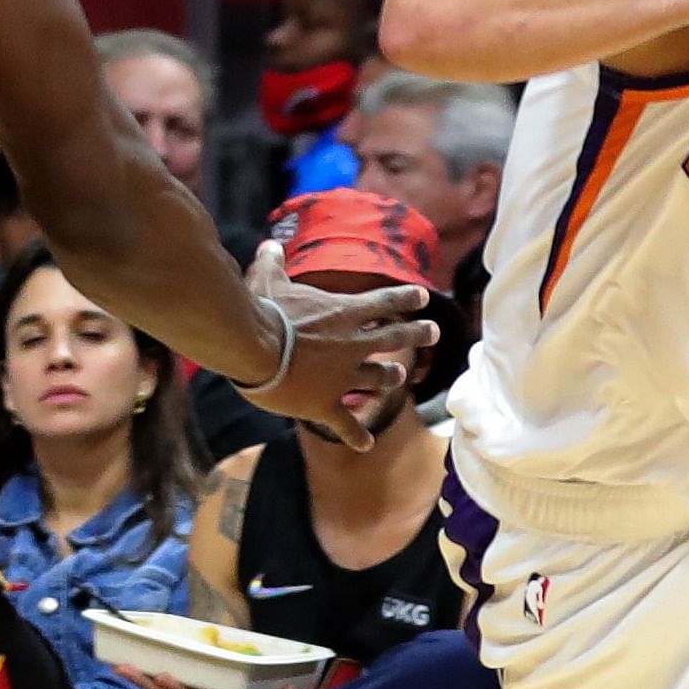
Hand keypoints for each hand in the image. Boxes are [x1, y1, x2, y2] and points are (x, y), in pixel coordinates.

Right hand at [235, 238, 437, 448]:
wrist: (254, 348)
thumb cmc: (261, 311)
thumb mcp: (266, 280)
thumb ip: (273, 262)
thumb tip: (269, 244)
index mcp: (343, 313)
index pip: (385, 302)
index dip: (406, 299)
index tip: (424, 297)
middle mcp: (351, 344)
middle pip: (393, 338)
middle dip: (416, 334)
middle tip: (434, 332)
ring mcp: (342, 377)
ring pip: (377, 379)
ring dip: (391, 378)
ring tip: (400, 378)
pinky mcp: (325, 405)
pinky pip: (346, 424)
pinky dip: (357, 435)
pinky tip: (366, 444)